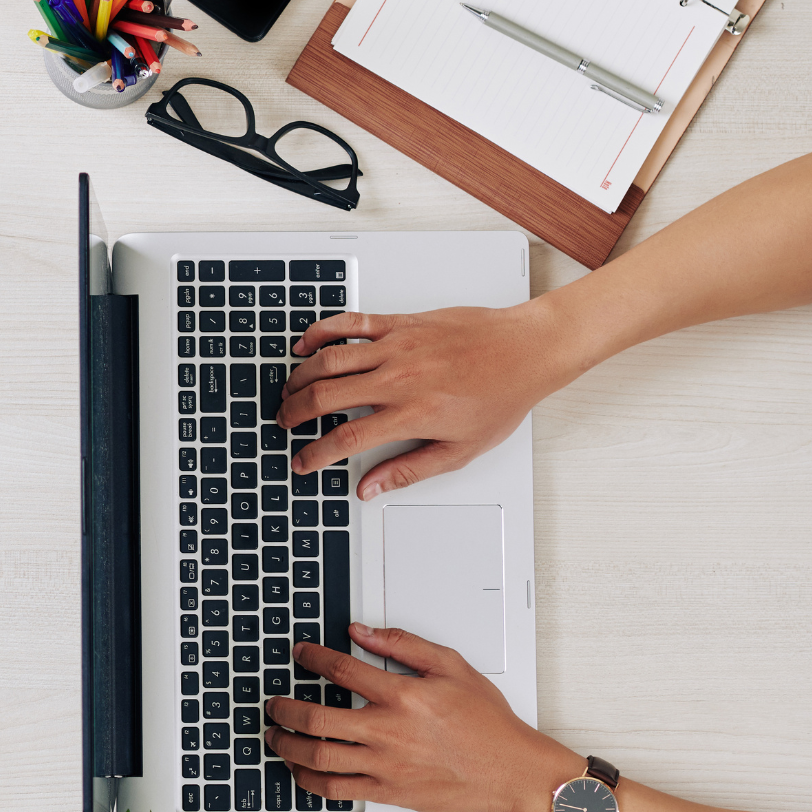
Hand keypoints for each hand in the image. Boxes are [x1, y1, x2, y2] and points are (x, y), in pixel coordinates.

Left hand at [263, 623, 577, 811]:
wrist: (510, 771)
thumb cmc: (487, 724)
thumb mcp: (452, 667)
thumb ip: (404, 645)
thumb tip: (364, 632)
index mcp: (403, 696)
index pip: (342, 670)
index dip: (313, 657)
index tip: (301, 653)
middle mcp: (388, 732)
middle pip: (316, 719)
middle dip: (284, 708)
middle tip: (273, 703)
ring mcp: (385, 765)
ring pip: (318, 757)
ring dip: (287, 744)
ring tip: (275, 735)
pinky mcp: (388, 792)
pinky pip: (336, 789)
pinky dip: (308, 780)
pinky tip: (299, 769)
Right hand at [278, 300, 586, 497]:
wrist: (526, 351)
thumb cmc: (501, 396)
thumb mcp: (460, 450)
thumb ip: (409, 470)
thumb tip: (371, 487)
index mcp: (412, 414)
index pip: (345, 439)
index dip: (314, 454)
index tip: (302, 461)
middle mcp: (399, 379)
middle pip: (325, 396)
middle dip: (294, 413)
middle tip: (285, 422)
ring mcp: (397, 347)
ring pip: (329, 360)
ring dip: (300, 377)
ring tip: (289, 391)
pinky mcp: (401, 323)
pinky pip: (349, 324)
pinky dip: (320, 333)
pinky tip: (306, 345)